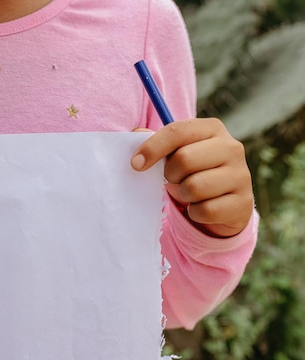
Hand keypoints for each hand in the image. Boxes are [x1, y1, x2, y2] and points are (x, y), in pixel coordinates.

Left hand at [131, 118, 253, 236]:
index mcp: (212, 128)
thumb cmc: (192, 171)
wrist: (223, 202)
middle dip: (170, 174)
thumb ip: (154, 141)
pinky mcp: (242, 202)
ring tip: (188, 192)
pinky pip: (204, 210)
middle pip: (184, 159)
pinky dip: (195, 212)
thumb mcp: (175, 152)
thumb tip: (136, 135)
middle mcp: (232, 147)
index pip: (177, 131)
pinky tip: (201, 206)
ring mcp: (241, 175)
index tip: (136, 164)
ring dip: (183, 194)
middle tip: (173, 179)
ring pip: (194, 187)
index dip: (152, 148)